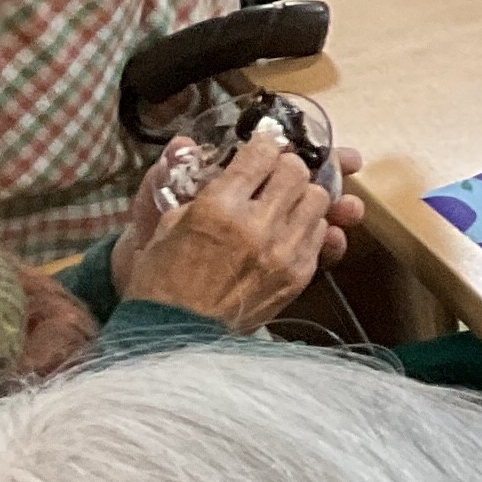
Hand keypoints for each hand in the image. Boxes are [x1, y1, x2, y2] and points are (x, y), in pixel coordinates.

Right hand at [115, 122, 333, 325]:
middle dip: (286, 166)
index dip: (265, 145)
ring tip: (283, 203)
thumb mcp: (166, 225)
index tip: (263, 147)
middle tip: (274, 173)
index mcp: (219, 209)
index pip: (262, 155)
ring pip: (318, 200)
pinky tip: (287, 231)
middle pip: (297, 172)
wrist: (176, 336)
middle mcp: (258, 226)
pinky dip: (308, 226)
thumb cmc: (162, 281)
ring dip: (302, 195)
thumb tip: (222, 163)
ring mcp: (284, 252)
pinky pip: (320, 234)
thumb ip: (199, 189)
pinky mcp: (299, 275)